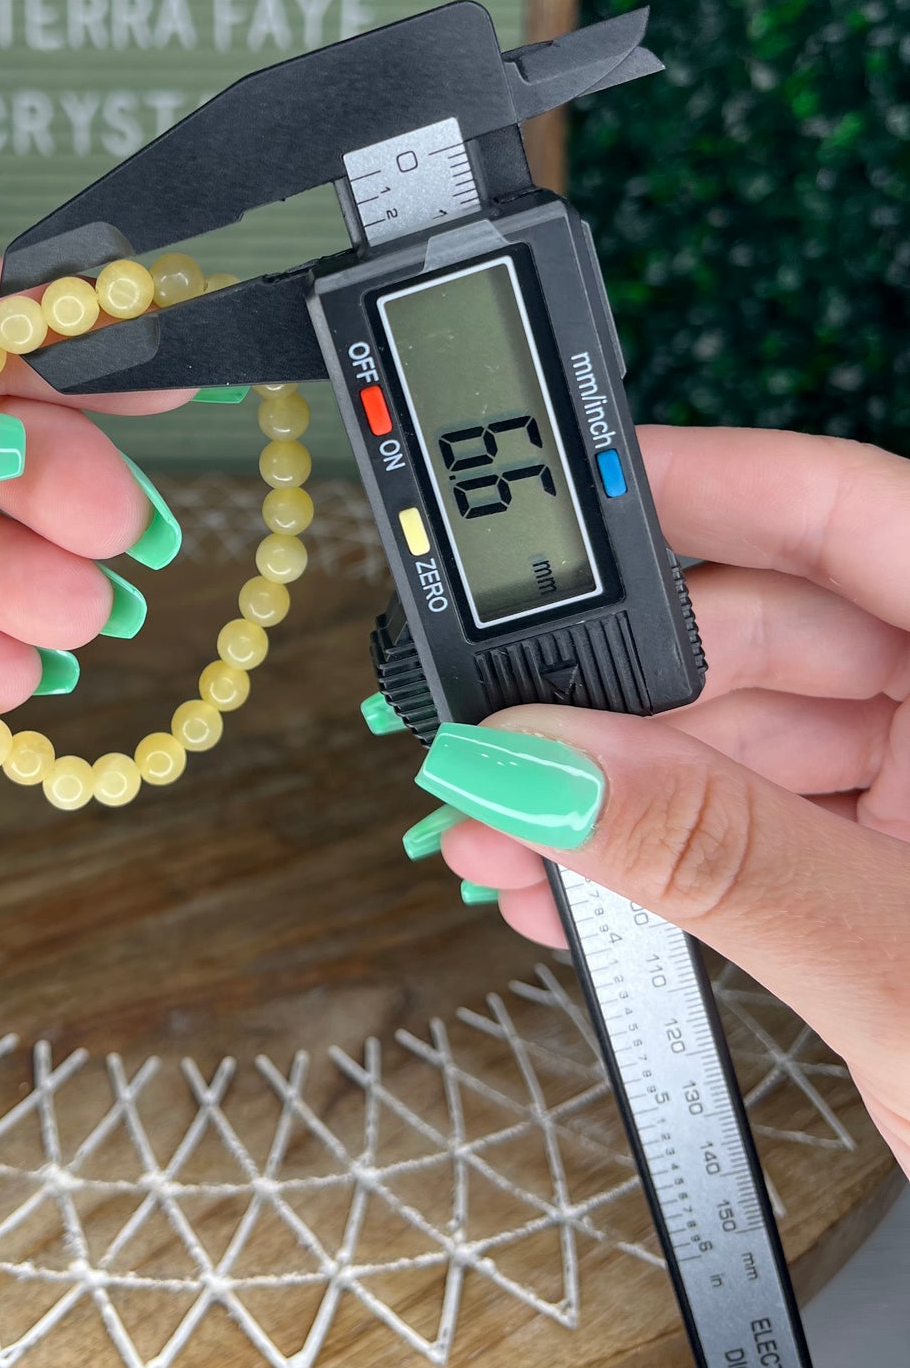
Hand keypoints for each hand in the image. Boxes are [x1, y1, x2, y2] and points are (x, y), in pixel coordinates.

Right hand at [401, 427, 909, 1175]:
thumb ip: (721, 856)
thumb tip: (542, 760)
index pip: (859, 514)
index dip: (706, 484)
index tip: (563, 505)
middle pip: (775, 636)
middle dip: (616, 690)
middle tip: (498, 727)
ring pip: (750, 739)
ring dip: (612, 788)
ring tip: (506, 836)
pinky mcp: (904, 872)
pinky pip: (763, 823)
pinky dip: (666, 852)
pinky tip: (577, 882)